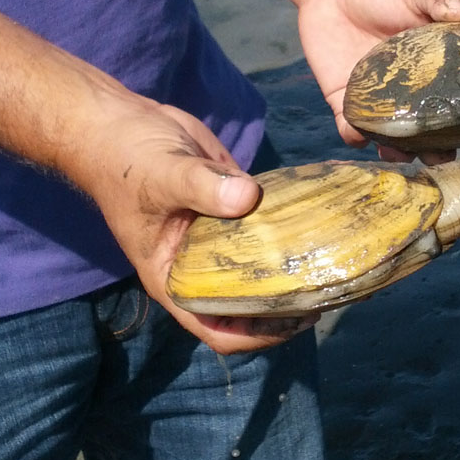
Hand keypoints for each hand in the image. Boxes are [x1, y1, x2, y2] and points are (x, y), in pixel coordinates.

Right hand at [81, 96, 318, 353]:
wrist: (120, 124)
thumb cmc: (126, 161)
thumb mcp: (162, 176)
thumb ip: (204, 188)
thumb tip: (248, 198)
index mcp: (174, 278)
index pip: (216, 328)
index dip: (256, 336)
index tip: (295, 320)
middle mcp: (200, 266)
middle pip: (250, 302)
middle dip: (288, 301)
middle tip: (332, 288)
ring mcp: (220, 237)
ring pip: (263, 264)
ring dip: (296, 265)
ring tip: (339, 261)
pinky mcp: (235, 205)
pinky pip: (268, 224)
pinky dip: (293, 225)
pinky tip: (325, 220)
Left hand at [296, 0, 459, 162]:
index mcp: (441, 69)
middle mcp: (415, 93)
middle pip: (435, 134)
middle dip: (442, 150)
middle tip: (444, 153)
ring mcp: (380, 101)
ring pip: (396, 142)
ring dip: (400, 153)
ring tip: (402, 153)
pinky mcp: (346, 101)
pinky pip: (352, 130)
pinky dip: (355, 136)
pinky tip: (357, 132)